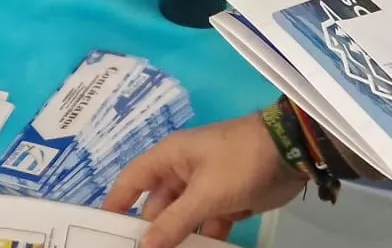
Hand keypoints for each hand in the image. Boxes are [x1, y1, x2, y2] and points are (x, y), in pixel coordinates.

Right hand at [104, 114, 306, 247]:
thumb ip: (174, 222)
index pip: (131, 180)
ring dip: (177, 240)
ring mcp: (204, 187)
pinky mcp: (225, 201)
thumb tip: (143, 246)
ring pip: (181, 219)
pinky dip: (204, 240)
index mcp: (170, 157)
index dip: (115, 203)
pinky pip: (206, 224)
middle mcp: (182, 171)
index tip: (101, 229)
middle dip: (149, 231)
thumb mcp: (205, 193)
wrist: (291, 152)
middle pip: (156, 206)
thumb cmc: (240, 162)